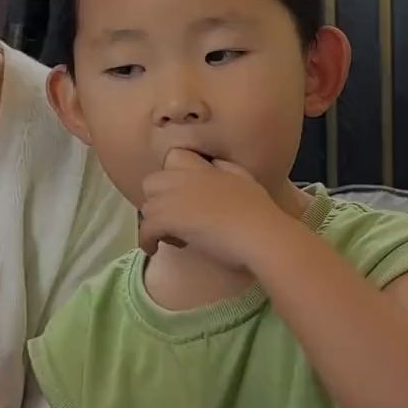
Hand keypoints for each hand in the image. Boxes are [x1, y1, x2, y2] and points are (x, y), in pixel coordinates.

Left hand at [137, 149, 284, 266]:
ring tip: (173, 237)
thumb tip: (215, 165)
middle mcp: (185, 177)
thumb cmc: (261, 213)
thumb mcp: (245, 180)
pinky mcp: (168, 218)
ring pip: (147, 207)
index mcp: (204, 167)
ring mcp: (174, 196)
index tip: (180, 195)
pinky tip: (154, 249)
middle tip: (173, 218)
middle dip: (157, 199)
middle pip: (152, 182)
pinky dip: (146, 240)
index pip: (172, 157)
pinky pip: (145, 229)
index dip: (171, 176)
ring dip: (155, 223)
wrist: (261, 234)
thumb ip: (227, 169)